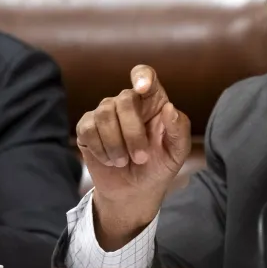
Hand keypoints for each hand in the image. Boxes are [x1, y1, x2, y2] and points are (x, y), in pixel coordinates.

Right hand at [75, 65, 190, 249]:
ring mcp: (105, 113)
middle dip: (132, 132)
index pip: (144, 75)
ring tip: (124, 162)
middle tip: (140, 158)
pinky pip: (88, 129)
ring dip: (116, 145)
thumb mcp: (177, 153)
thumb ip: (179, 130)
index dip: (141, 76)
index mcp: (152, 102)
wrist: (135, 193)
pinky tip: (110, 160)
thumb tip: (170, 108)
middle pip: (124, 99)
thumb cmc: (158, 167)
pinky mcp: (87, 128)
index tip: (142, 88)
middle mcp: (127, 102)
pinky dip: (101, 150)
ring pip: (104, 114)